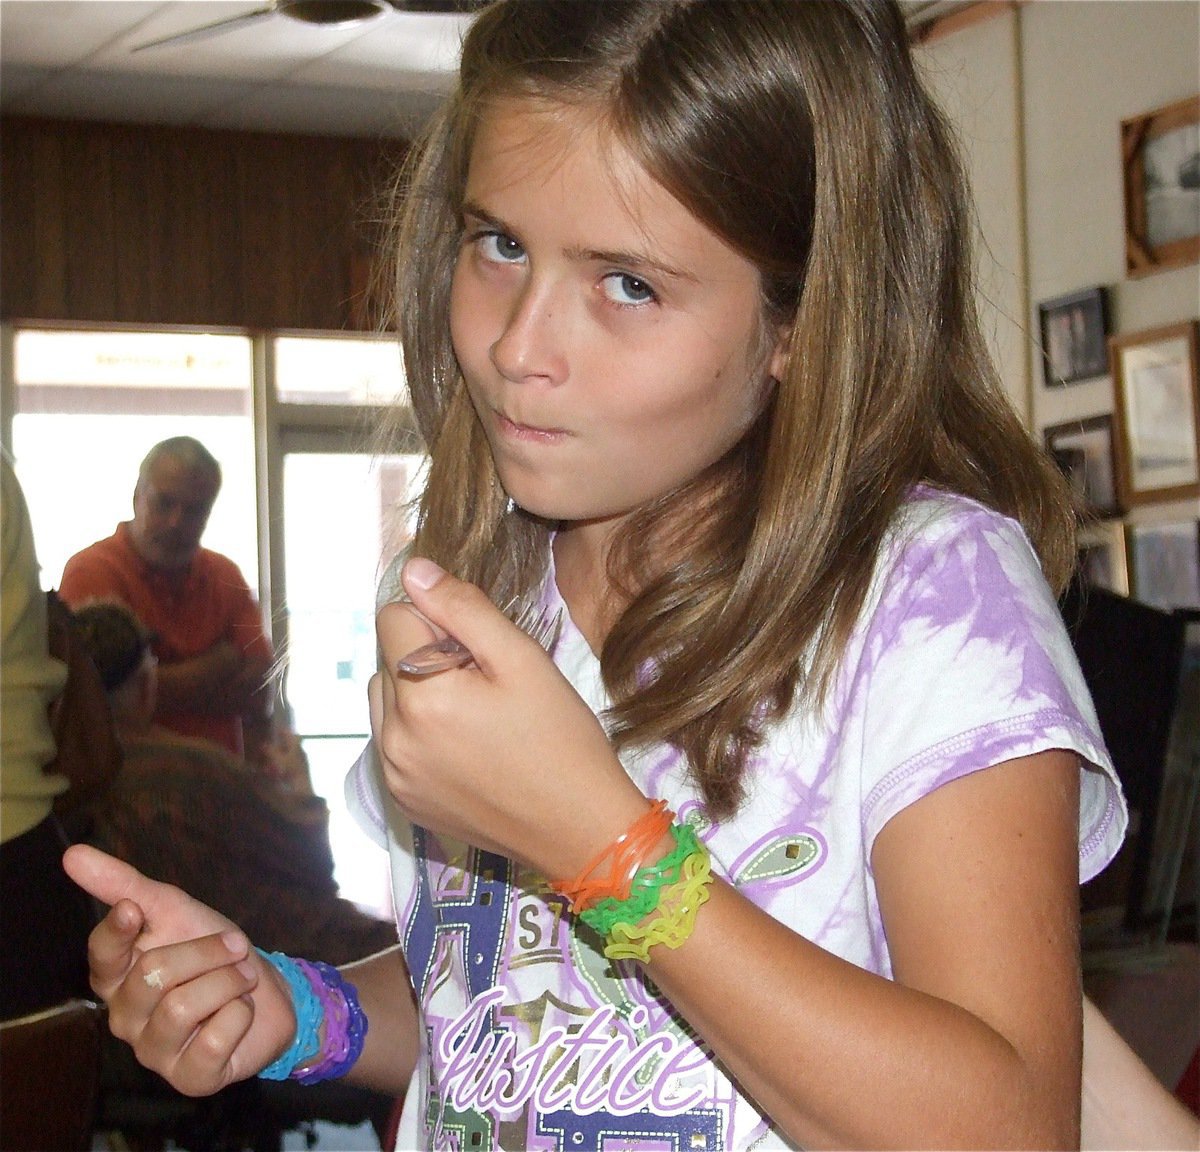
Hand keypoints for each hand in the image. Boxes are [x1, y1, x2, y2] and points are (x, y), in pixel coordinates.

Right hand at [62, 844, 295, 1095]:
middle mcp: (126, 1017)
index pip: (101, 955)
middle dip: (207, 952)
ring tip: (240, 980)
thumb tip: (73, 854)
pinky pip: (214, 1040)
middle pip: (154, 975)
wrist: (268, 990)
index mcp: (117, 977)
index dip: (116, 932)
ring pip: (182, 1007)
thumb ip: (123, 885)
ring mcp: (155, 1052)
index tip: (136, 909)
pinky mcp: (190, 1078)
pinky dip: (240, 1015)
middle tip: (234, 950)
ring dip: (228, 982)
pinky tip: (240, 1013)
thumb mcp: (174, 909)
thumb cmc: (213, 949)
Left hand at [369, 558, 648, 880]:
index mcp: (419, 695)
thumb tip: (413, 570)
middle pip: (387, 658)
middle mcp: (391, 737)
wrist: (580, 830)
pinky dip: (419, 734)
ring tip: (476, 717)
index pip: (393, 617)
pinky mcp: (403, 801)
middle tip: (486, 685)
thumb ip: (463, 608)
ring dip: (418, 694)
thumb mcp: (522, 660)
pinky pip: (393, 744)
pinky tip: (467, 749)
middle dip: (427, 656)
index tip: (480, 649)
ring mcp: (394, 775)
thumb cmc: (561, 738)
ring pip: (386, 700)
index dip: (438, 618)